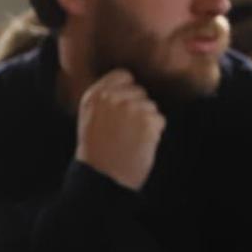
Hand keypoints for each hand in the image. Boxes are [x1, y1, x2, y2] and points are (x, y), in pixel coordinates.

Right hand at [76, 69, 165, 190]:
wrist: (103, 176)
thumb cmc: (97, 151)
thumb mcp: (91, 118)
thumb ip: (106, 99)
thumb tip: (130, 85)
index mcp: (94, 95)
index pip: (123, 75)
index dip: (128, 90)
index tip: (124, 106)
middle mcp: (111, 97)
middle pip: (140, 91)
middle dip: (138, 108)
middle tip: (125, 130)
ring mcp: (130, 107)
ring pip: (152, 106)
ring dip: (147, 121)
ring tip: (130, 138)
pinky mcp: (148, 120)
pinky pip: (160, 120)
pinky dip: (155, 132)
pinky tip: (139, 144)